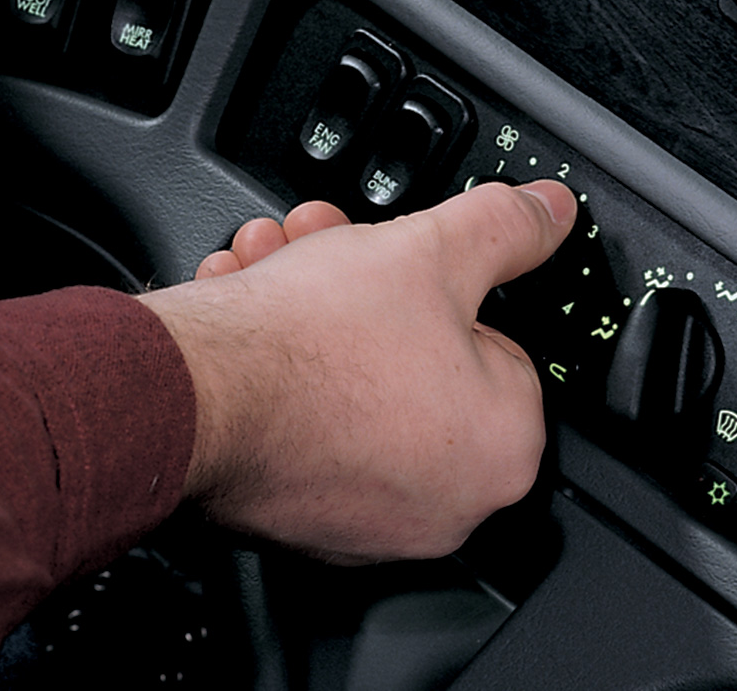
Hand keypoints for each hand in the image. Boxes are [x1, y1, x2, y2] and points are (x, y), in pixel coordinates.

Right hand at [139, 181, 576, 563]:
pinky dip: (284, 380)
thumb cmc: (313, 346)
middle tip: (334, 256)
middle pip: (419, 364)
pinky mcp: (300, 523)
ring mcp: (370, 524)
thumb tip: (549, 213)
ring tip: (279, 273)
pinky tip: (254, 332)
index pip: (497, 347)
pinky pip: (309, 432)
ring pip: (357, 391)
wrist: (187, 396)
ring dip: (318, 318)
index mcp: (504, 448)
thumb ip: (507, 228)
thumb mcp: (436, 249)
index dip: (444, 294)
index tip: (406, 272)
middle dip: (369, 293)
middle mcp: (447, 504)